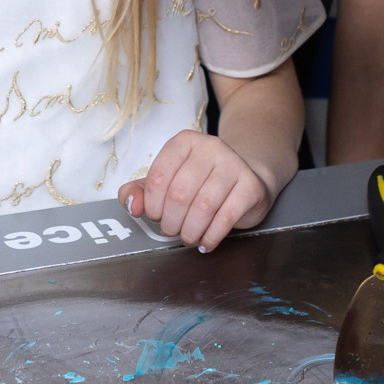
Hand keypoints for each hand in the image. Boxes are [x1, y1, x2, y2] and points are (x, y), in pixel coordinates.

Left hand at [117, 130, 275, 251]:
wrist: (247, 178)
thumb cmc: (202, 181)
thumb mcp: (168, 181)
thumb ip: (140, 191)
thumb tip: (132, 206)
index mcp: (184, 142)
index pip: (158, 176)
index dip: (152, 204)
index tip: (156, 215)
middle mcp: (210, 147)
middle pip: (179, 194)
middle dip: (171, 222)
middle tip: (173, 230)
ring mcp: (234, 165)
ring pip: (203, 207)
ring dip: (190, 232)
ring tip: (188, 236)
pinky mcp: (251, 186)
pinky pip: (226, 218)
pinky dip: (211, 236)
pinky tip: (206, 241)